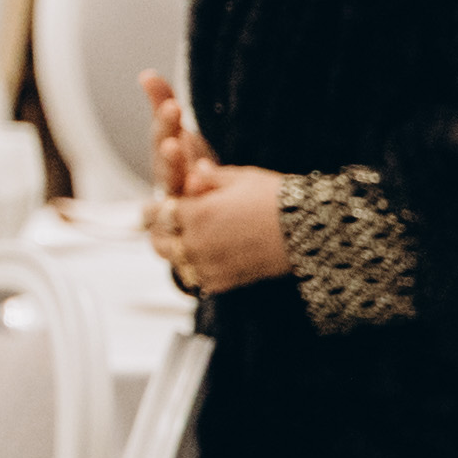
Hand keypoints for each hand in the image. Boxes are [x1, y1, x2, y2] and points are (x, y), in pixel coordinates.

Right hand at [137, 70, 216, 203]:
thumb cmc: (185, 163)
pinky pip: (199, 212)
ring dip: (187, 185)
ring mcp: (182, 202)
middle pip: (165, 169)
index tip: (173, 106)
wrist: (198, 204)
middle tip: (173, 143)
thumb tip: (146, 74)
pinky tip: (213, 189)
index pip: (161, 137)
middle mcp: (170, 181)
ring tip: (196, 172)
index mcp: (165, 158)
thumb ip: (163, 102)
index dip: (165, 124)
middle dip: (170, 156)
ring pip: (180, 194)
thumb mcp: (178, 133)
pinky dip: (205, 200)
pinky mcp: (196, 219)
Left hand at [155, 162, 292, 295]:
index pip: (155, 214)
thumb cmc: (277, 199)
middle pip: (159, 243)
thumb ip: (208, 178)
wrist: (310, 230)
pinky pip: (198, 279)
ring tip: (184, 241)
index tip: (147, 209)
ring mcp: (210, 266)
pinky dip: (196, 269)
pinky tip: (206, 257)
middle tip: (164, 225)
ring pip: (175, 263)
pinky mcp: (224, 282)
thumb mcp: (239, 178)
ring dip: (175, 252)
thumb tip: (193, 174)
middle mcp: (197, 243)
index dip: (149, 210)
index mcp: (195, 213)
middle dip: (159, 232)